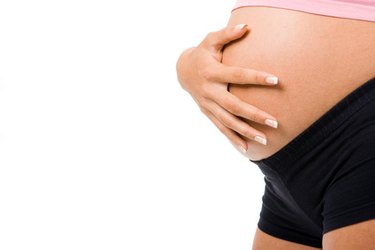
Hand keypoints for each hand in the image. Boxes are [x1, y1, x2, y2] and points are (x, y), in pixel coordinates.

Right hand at [176, 24, 278, 152]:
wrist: (182, 71)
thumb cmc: (201, 54)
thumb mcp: (210, 41)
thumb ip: (227, 34)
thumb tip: (246, 26)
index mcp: (212, 73)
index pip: (237, 75)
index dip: (256, 77)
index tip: (276, 80)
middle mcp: (210, 91)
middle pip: (234, 106)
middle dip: (254, 114)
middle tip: (274, 122)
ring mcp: (207, 104)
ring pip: (228, 121)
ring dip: (246, 131)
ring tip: (265, 140)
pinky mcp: (207, 113)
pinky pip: (221, 128)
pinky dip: (233, 138)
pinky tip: (246, 148)